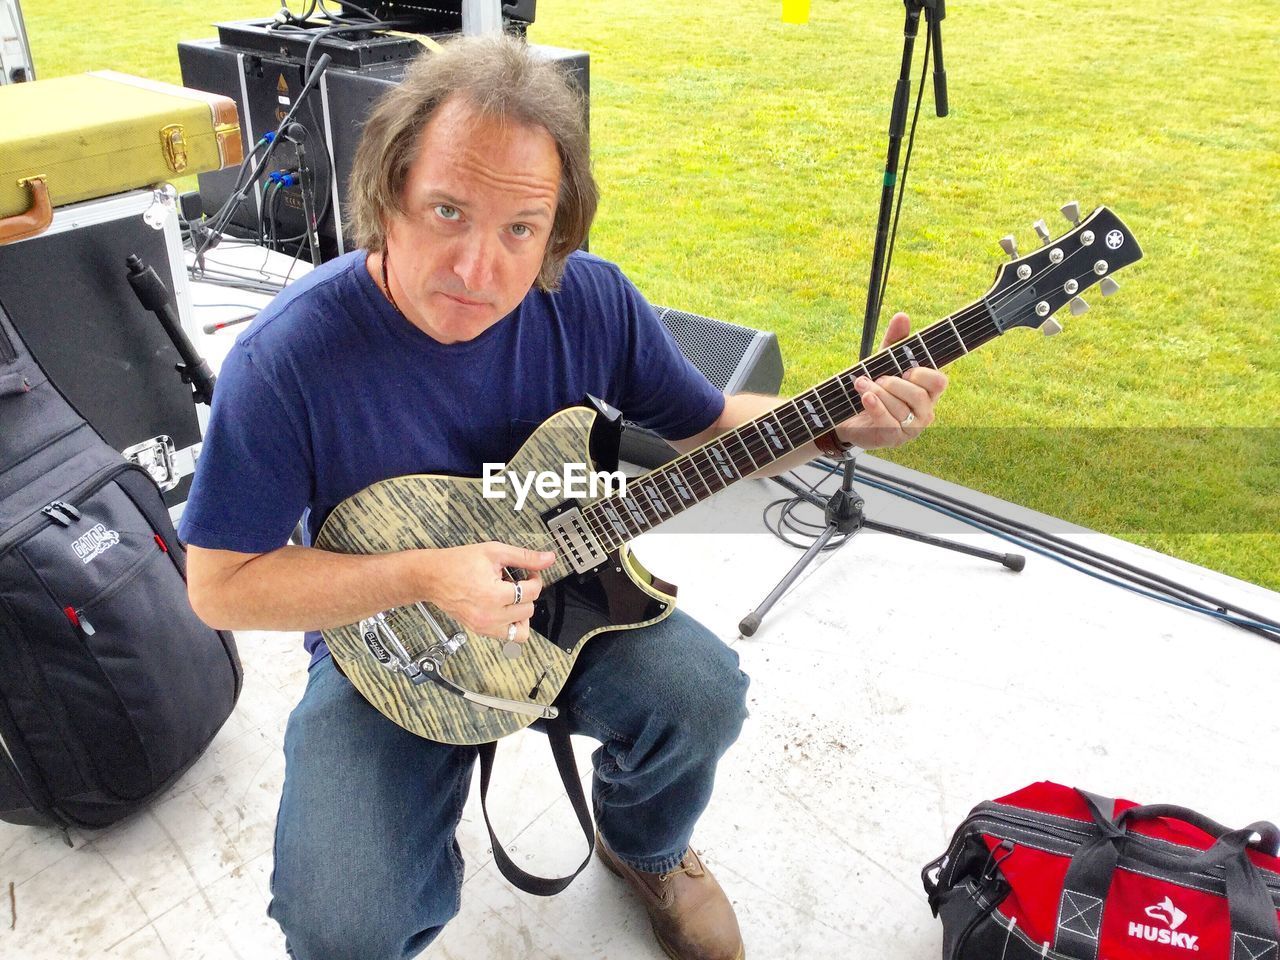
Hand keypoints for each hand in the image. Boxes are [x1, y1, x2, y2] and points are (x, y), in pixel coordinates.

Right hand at [422, 541, 554, 643]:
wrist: (433, 577)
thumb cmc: (458, 563)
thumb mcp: (494, 552)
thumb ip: (524, 557)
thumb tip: (548, 559)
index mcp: (493, 595)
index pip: (531, 592)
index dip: (535, 579)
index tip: (530, 573)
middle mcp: (489, 615)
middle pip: (528, 610)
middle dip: (527, 594)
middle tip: (517, 582)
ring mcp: (484, 626)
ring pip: (522, 630)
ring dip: (522, 612)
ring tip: (511, 598)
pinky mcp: (480, 631)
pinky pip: (508, 637)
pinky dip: (511, 624)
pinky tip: (504, 608)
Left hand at [835, 312, 947, 449]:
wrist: (847, 415)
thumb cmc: (873, 388)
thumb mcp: (883, 362)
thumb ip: (894, 341)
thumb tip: (902, 316)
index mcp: (928, 392)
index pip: (939, 381)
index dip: (922, 374)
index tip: (905, 369)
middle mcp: (924, 412)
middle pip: (919, 395)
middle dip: (894, 383)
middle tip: (877, 378)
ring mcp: (911, 428)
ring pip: (901, 407)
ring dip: (878, 391)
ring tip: (861, 383)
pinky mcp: (893, 439)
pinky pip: (888, 421)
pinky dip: (875, 406)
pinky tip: (865, 396)